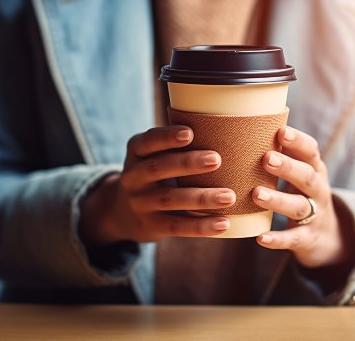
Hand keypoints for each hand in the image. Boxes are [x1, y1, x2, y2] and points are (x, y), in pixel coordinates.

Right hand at [79, 126, 235, 246]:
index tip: (190, 133)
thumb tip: (225, 128)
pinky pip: (177, 226)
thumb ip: (177, 143)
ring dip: (201, 198)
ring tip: (229, 196)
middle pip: (158, 168)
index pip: (147, 141)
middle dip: (187, 163)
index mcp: (136, 152)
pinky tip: (223, 223)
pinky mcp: (151, 225)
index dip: (166, 137)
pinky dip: (201, 226)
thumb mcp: (155, 154)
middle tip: (216, 160)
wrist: (125, 211)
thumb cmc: (157, 171)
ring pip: (170, 199)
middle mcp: (133, 176)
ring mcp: (141, 203)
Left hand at [252, 126, 348, 267]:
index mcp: (315, 170)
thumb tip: (250, 124)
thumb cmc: (302, 194)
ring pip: (298, 206)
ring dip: (278, 200)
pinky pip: (293, 239)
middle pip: (306, 177)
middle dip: (288, 167)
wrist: (328, 237)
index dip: (298, 141)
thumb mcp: (300, 173)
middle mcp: (318, 190)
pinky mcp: (307, 239)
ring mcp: (315, 215)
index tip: (281, 132)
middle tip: (266, 158)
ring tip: (256, 194)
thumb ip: (283, 154)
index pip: (311, 151)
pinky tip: (260, 238)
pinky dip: (278, 239)